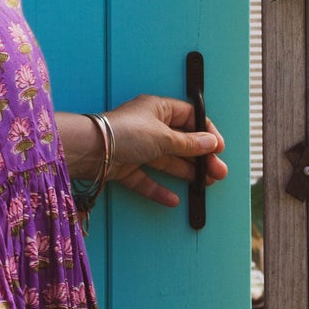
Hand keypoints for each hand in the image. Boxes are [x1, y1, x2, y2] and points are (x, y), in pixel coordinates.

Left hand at [70, 94, 227, 209]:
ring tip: (205, 184)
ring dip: (186, 172)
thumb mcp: (164, 136)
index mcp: (158, 109)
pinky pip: (146, 179)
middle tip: (218, 173)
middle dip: (200, 157)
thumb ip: (188, 143)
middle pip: (180, 142)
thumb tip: (210, 143)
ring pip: (166, 161)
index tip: (219, 148)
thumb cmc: (126, 133)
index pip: (189, 117)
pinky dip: (158, 189)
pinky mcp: (124, 167)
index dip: (206, 132)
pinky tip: (174, 200)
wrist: (89, 151)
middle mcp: (148, 127)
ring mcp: (136, 148)